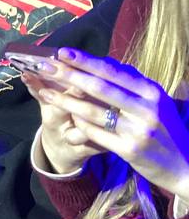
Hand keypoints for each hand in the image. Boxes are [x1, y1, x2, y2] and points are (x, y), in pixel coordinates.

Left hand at [32, 49, 188, 199]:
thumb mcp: (155, 102)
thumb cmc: (164, 129)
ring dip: (66, 100)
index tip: (61, 52)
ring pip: (94, 112)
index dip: (85, 61)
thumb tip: (99, 62)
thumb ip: (130, 83)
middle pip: (100, 88)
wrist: (186, 166)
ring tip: (45, 92)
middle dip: (69, 75)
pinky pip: (97, 134)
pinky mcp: (130, 151)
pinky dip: (79, 125)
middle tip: (45, 66)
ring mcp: (138, 131)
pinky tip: (66, 119)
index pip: (113, 71)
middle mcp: (147, 108)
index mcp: (151, 91)